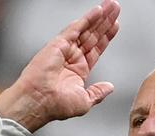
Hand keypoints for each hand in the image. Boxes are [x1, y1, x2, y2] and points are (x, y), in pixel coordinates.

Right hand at [0, 0, 120, 131]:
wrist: (38, 102)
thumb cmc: (56, 106)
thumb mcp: (84, 101)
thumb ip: (98, 93)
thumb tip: (109, 87)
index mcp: (77, 71)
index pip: (95, 49)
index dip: (106, 37)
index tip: (116, 26)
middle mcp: (71, 58)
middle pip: (93, 35)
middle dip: (105, 22)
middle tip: (116, 8)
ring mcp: (65, 50)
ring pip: (86, 29)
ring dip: (100, 17)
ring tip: (112, 5)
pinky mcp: (58, 44)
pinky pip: (76, 28)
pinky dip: (87, 18)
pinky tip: (98, 10)